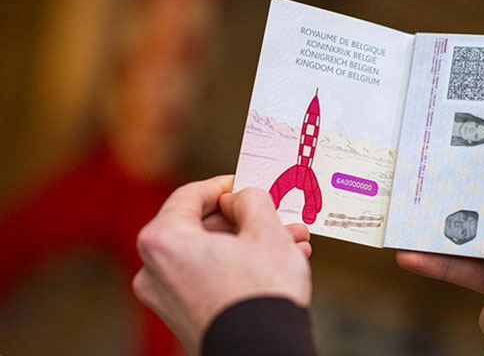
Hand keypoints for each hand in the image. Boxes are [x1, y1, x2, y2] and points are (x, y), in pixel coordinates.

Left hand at [133, 175, 311, 354]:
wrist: (264, 354)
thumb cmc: (261, 294)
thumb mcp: (266, 230)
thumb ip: (251, 199)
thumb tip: (241, 198)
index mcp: (163, 240)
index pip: (189, 195)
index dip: (222, 185)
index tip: (244, 182)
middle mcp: (154, 269)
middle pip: (202, 227)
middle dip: (246, 220)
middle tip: (276, 214)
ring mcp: (166, 298)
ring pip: (212, 254)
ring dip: (250, 243)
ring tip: (291, 241)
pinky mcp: (184, 317)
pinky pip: (211, 277)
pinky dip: (240, 266)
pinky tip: (278, 263)